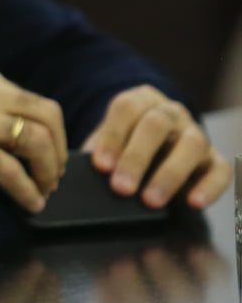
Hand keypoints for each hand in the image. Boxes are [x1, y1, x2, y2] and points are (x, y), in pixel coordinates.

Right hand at [0, 63, 68, 212]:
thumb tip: (9, 135)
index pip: (37, 103)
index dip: (53, 134)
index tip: (50, 156)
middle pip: (47, 119)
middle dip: (58, 152)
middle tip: (51, 176)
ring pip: (38, 143)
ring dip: (47, 173)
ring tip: (41, 191)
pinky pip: (11, 171)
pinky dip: (27, 191)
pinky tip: (28, 202)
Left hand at [84, 85, 230, 209]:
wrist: (158, 149)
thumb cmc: (125, 145)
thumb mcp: (110, 141)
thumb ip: (100, 151)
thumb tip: (83, 171)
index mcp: (141, 100)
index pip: (126, 107)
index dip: (112, 135)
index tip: (100, 166)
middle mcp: (171, 112)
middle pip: (156, 125)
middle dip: (136, 158)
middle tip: (120, 188)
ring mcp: (196, 133)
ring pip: (192, 144)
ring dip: (170, 174)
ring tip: (151, 201)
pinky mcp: (216, 159)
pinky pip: (221, 170)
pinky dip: (210, 187)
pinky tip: (194, 203)